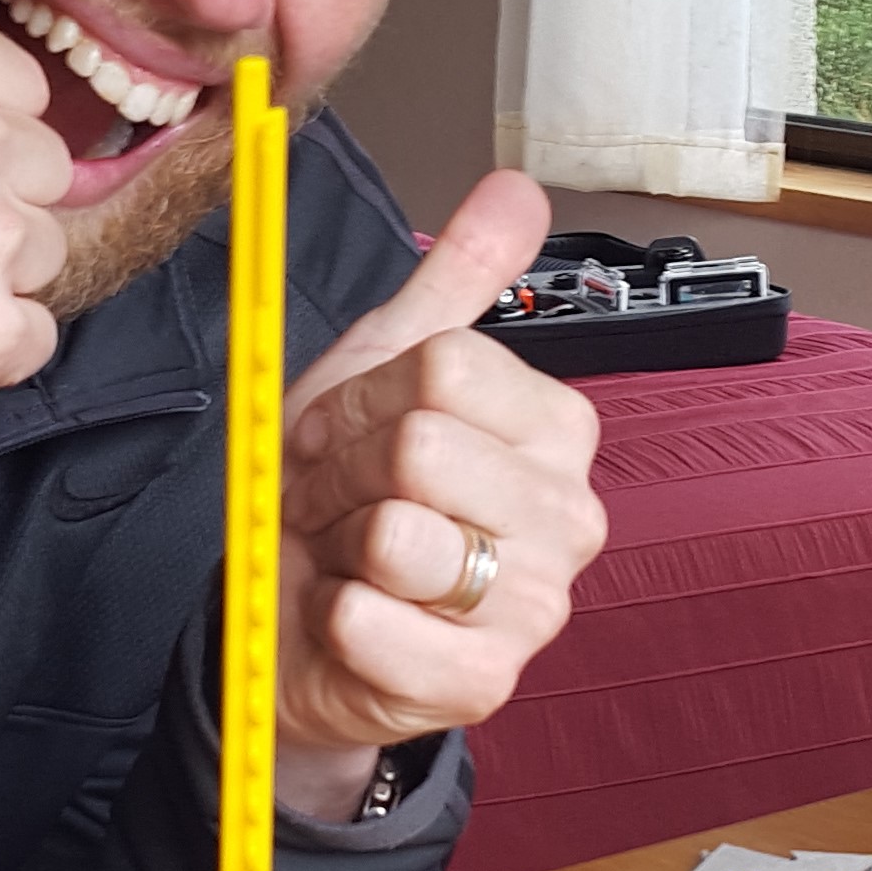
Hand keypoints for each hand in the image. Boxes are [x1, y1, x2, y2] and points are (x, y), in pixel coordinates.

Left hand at [273, 169, 604, 804]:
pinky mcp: (483, 683)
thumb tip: (518, 187)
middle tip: (337, 502)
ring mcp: (533, 606)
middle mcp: (567, 517)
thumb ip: (456, 280)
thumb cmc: (349, 496)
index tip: (340, 432)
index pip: (446, 370)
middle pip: (419, 446)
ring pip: (395, 534)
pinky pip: (374, 622)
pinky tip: (353, 622)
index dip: (360, 396)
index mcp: (555, 429)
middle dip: (340, 472)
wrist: (304, 626)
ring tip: (349, 560)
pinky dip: (333, 618)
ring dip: (335, 545)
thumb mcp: (388, 369)